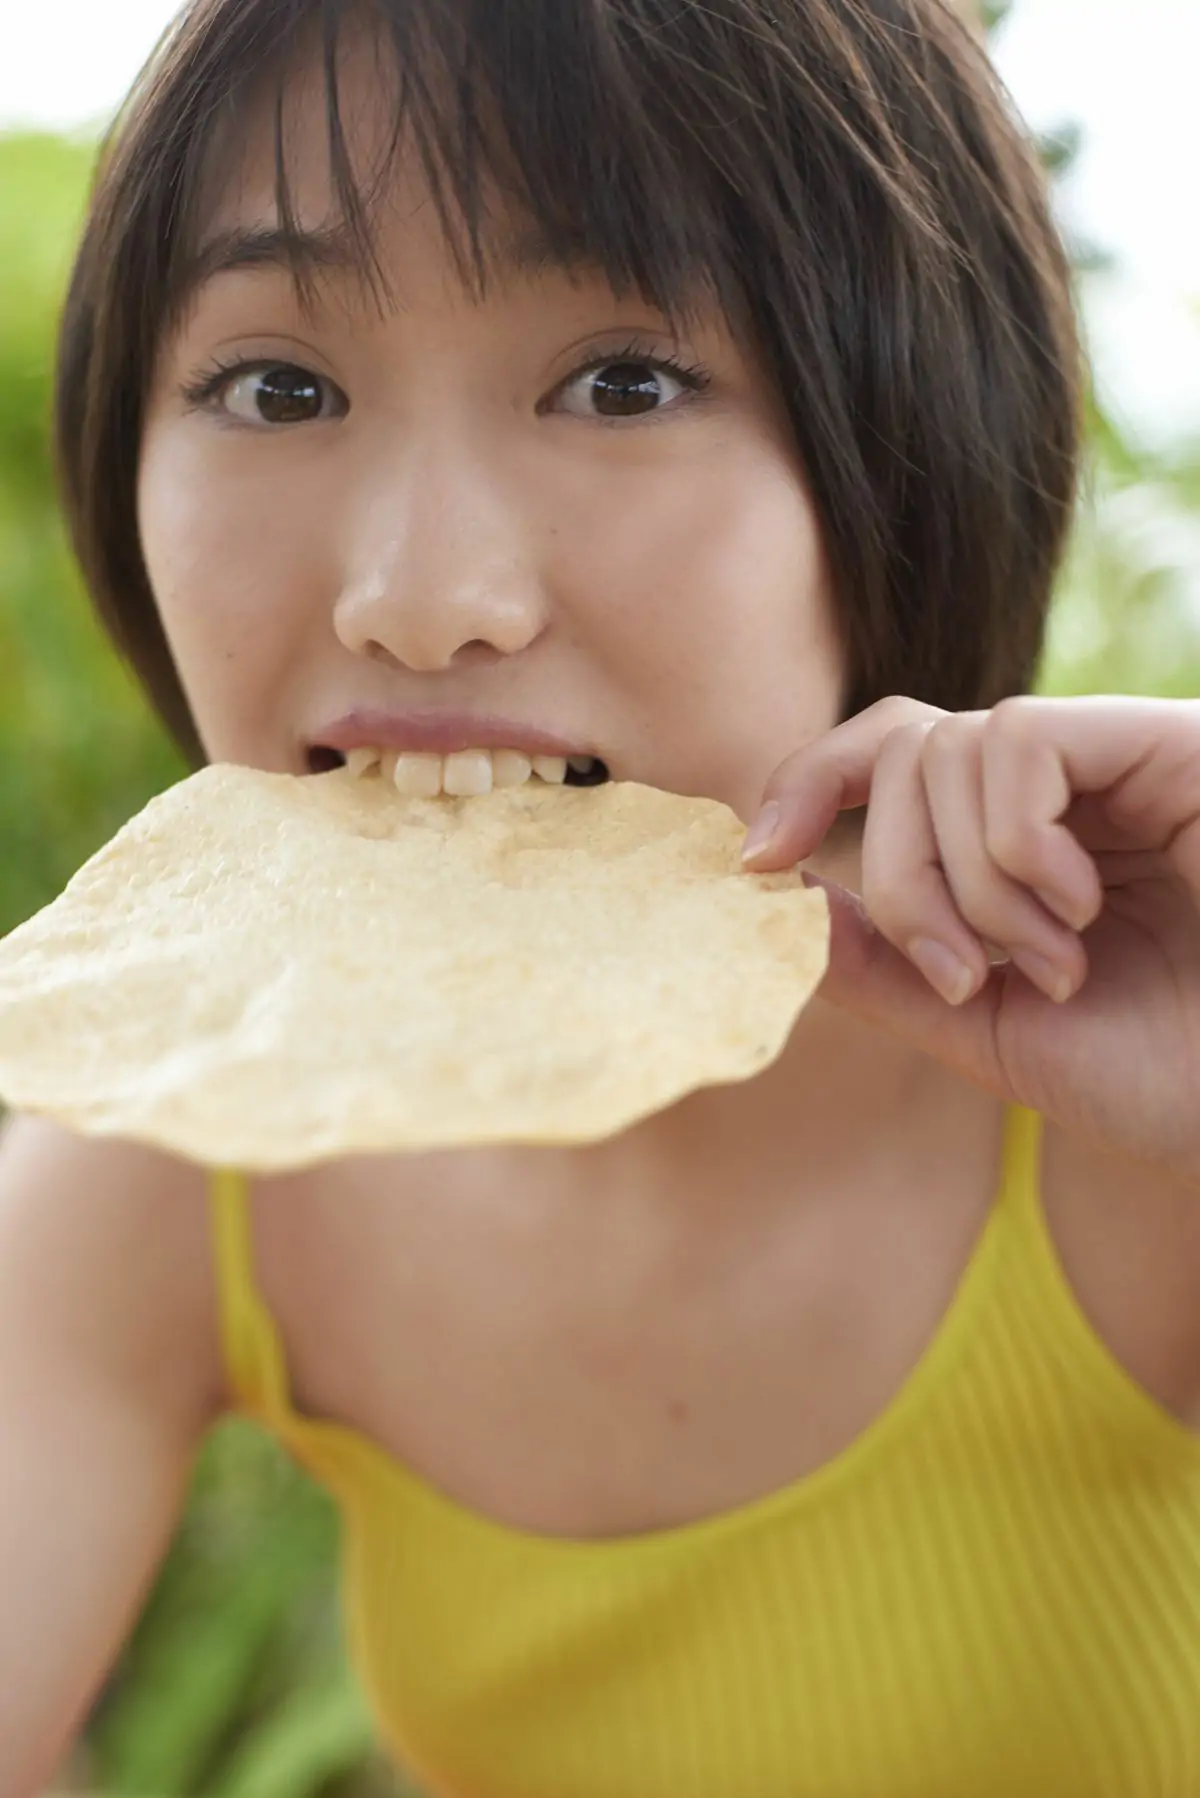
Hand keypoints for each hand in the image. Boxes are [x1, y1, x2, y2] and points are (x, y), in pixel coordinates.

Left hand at [742, 695, 1199, 1183]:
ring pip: (949, 748)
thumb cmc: (1161, 1077)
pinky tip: (1076, 905)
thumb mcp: (989, 1030)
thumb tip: (782, 900)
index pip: (891, 755)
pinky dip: (1013, 841)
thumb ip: (886, 969)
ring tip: (1052, 958)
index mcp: (1014, 841)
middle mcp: (1060, 788)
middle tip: (967, 971)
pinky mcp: (1164, 744)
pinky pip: (1018, 741)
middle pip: (904, 749)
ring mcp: (1114, 760)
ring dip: (968, 881)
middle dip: (900, 876)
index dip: (809, 783)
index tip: (754, 858)